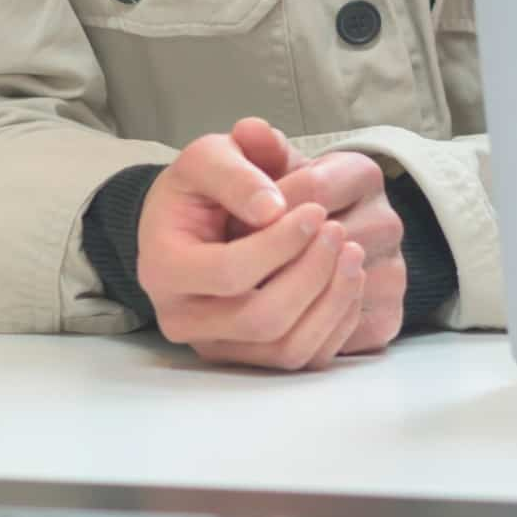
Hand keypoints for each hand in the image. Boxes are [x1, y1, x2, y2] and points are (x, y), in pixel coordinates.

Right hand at [133, 117, 398, 369]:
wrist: (193, 219)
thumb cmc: (201, 186)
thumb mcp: (208, 157)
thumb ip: (235, 172)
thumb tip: (272, 207)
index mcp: (164, 268)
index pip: (229, 272)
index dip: (281, 243)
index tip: (317, 209)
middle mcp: (183, 319)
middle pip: (260, 319)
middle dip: (311, 274)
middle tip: (339, 230)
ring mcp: (216, 346)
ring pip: (285, 349)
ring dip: (331, 302)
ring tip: (353, 254)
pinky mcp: (249, 359)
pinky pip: (302, 359)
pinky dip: (336, 324)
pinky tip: (350, 281)